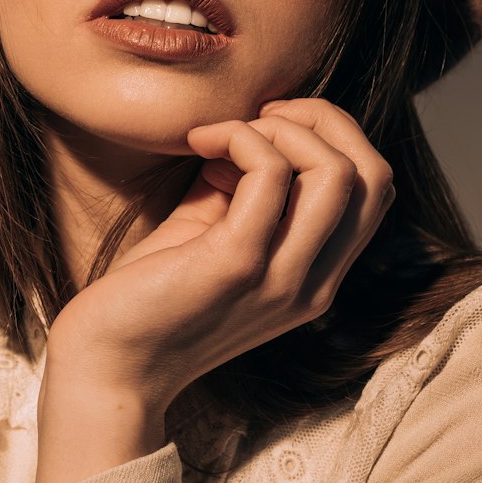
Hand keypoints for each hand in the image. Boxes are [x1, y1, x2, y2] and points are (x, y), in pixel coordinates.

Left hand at [46, 99, 396, 419]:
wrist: (106, 366)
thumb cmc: (149, 296)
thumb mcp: (213, 235)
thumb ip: (244, 191)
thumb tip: (252, 130)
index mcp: (314, 278)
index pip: (375, 191)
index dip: (335, 137)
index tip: (269, 127)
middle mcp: (312, 284)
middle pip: (374, 175)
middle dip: (324, 119)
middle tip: (258, 116)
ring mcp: (281, 278)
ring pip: (336, 171)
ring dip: (281, 128)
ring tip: (222, 135)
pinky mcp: (237, 265)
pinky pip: (269, 173)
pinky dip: (239, 136)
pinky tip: (199, 142)